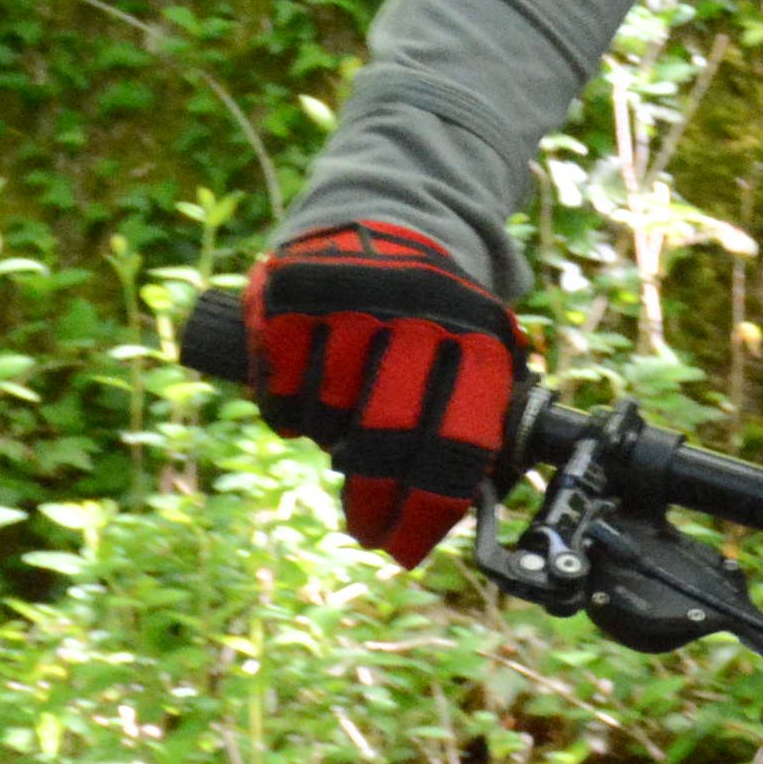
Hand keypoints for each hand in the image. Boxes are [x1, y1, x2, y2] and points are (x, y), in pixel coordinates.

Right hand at [240, 221, 525, 568]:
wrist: (386, 218)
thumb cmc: (437, 311)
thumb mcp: (479, 344)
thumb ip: (481, 412)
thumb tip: (479, 503)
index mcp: (476, 334)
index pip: (461, 440)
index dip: (432, 507)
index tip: (409, 545)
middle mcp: (417, 315)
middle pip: (387, 440)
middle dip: (374, 501)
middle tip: (369, 527)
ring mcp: (351, 304)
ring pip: (328, 419)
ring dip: (330, 439)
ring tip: (344, 420)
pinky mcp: (292, 299)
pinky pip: (280, 394)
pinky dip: (288, 412)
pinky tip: (306, 394)